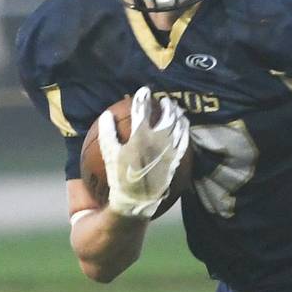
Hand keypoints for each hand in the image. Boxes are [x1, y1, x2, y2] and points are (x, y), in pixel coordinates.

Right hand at [98, 86, 189, 219]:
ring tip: (177, 110)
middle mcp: (158, 141)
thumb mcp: (108, 154)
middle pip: (167, 116)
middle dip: (167, 105)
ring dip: (178, 116)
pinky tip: (184, 129)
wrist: (136, 201)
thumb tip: (107, 114)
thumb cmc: (119, 177)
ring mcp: (170, 150)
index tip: (144, 90)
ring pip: (179, 127)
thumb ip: (107, 133)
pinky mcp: (176, 161)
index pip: (143, 110)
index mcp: (140, 136)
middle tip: (165, 99)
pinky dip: (185, 132)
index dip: (143, 97)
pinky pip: (184, 142)